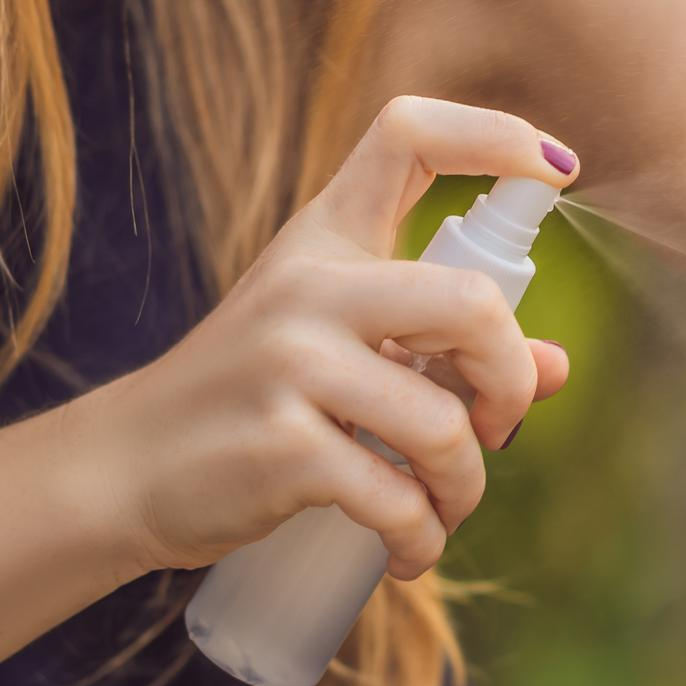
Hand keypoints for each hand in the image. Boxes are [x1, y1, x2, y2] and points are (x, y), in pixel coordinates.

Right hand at [79, 96, 576, 576]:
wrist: (126, 469)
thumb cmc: (248, 401)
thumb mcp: (336, 347)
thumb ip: (438, 348)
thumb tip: (558, 366)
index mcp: (324, 240)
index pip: (407, 135)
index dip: (495, 135)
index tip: (556, 170)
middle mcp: (309, 286)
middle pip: (472, 300)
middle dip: (510, 379)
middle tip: (495, 424)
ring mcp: (291, 364)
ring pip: (444, 425)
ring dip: (465, 487)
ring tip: (442, 510)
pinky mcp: (282, 447)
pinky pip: (397, 499)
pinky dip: (421, 539)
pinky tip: (408, 550)